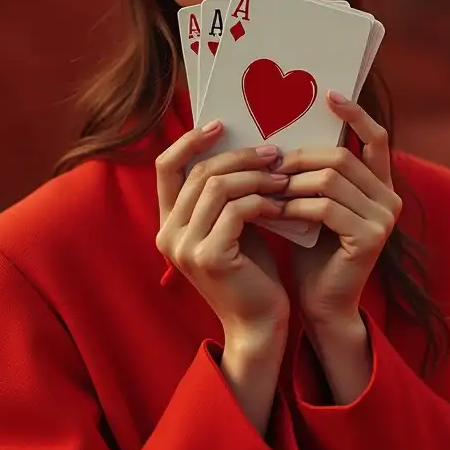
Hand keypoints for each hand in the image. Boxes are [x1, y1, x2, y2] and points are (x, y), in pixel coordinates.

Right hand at [155, 121, 290, 344]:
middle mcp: (168, 234)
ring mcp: (185, 247)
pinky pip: (237, 210)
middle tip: (274, 153)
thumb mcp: (233, 225)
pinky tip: (284, 206)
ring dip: (257, 178)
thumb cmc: (251, 272)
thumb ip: (227, 193)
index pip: (165, 167)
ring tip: (284, 178)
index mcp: (168, 224)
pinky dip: (264, 202)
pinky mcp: (210, 257)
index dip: (189, 141)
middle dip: (240, 157)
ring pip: (219, 187)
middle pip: (199, 172)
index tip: (220, 124)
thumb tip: (248, 145)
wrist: (259, 324)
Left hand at [275, 92, 401, 328]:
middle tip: (268, 166)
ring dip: (292, 184)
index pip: (376, 138)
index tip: (329, 95)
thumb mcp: (312, 203)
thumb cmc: (311, 251)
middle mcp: (389, 199)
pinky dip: (295, 207)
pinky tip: (275, 213)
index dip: (355, 114)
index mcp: (380, 186)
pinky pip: (325, 207)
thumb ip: (311, 173)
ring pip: (330, 179)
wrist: (321, 303)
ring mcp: (383, 219)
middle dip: (298, 159)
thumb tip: (281, 135)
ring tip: (267, 191)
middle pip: (340, 156)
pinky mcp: (369, 238)